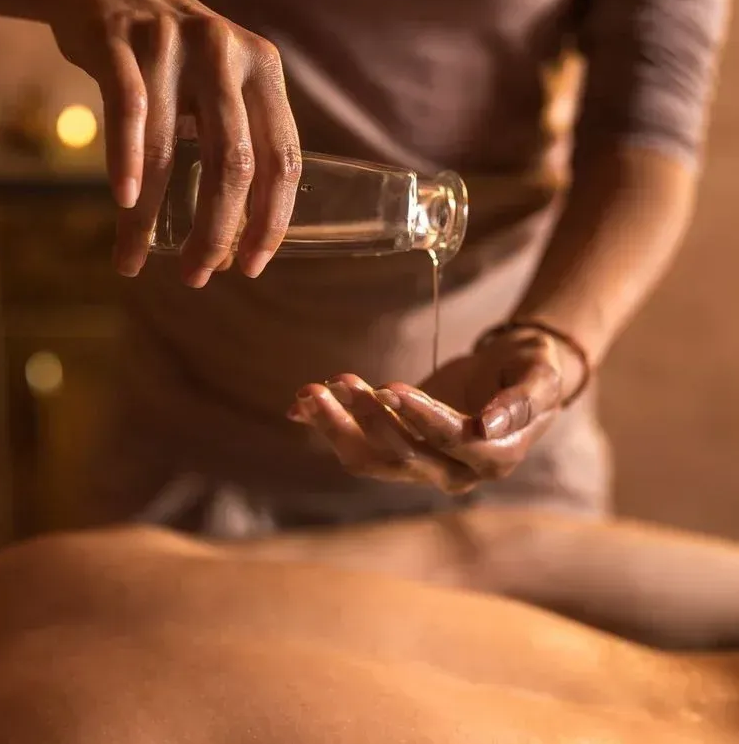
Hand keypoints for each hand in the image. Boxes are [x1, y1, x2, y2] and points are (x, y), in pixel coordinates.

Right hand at [49, 0, 301, 286]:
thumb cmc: (172, 56)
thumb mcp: (224, 82)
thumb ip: (240, 138)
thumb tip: (238, 237)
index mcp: (263, 70)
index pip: (283, 159)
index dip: (272, 221)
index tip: (252, 266)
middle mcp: (225, 55)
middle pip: (233, 165)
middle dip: (216, 233)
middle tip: (197, 275)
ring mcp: (172, 45)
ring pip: (171, 150)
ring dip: (150, 217)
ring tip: (133, 260)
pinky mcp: (119, 42)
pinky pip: (126, 111)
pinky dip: (125, 162)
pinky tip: (125, 204)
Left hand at [288, 328, 579, 492]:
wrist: (514, 375)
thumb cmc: (531, 369)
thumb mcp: (540, 375)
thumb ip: (523, 399)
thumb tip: (490, 425)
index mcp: (493, 457)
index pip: (451, 441)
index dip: (421, 417)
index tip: (391, 388)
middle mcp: (455, 472)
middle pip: (401, 456)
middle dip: (366, 418)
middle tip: (340, 382)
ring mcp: (422, 467)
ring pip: (370, 459)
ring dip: (337, 426)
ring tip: (311, 390)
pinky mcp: (397, 454)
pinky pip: (357, 449)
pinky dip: (329, 426)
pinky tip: (301, 404)